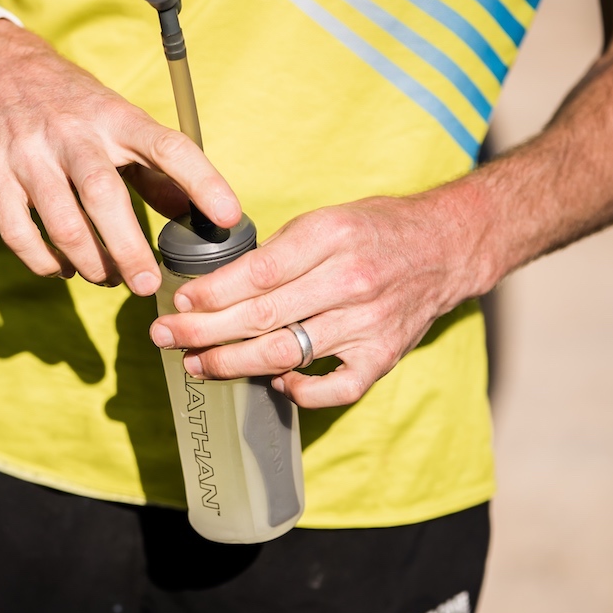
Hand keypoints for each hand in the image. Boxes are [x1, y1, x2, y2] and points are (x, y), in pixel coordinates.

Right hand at [0, 21, 241, 295]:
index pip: (168, 146)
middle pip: (104, 196)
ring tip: (107, 277)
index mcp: (115, 116)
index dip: (202, 181)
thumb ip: (154, 170)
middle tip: (148, 284)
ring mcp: (28, 154)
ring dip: (90, 262)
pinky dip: (44, 262)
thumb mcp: (118, 121)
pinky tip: (63, 269)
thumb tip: (194, 216)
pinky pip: (18, 233)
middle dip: (129, 249)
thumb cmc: (72, 105)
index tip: (228, 217)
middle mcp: (73, 133)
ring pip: (62, 222)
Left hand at [148, 191, 489, 407]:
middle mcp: (350, 280)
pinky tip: (275, 383)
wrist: (448, 246)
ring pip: (287, 352)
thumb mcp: (325, 219)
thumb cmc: (375, 230)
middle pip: (262, 316)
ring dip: (234, 363)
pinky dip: (301, 392)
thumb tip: (215, 287)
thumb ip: (277, 253)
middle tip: (164, 338)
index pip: (257, 274)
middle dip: (204, 331)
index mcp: (330, 237)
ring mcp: (368, 322)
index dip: (211, 293)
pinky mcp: (383, 355)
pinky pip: (336, 388)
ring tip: (198, 365)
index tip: (179, 302)